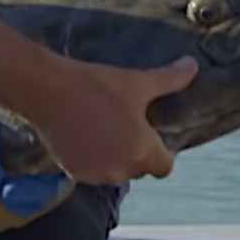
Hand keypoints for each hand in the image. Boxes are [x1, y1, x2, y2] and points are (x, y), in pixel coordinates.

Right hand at [30, 55, 198, 184]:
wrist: (47, 90)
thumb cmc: (95, 86)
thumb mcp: (136, 82)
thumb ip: (169, 80)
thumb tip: (192, 66)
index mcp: (142, 151)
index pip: (164, 166)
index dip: (162, 151)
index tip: (151, 133)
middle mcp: (121, 169)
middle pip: (138, 168)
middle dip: (135, 151)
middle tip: (124, 124)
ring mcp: (95, 173)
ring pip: (114, 170)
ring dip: (113, 156)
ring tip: (102, 127)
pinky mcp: (72, 172)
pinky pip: (91, 170)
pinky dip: (90, 158)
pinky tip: (83, 134)